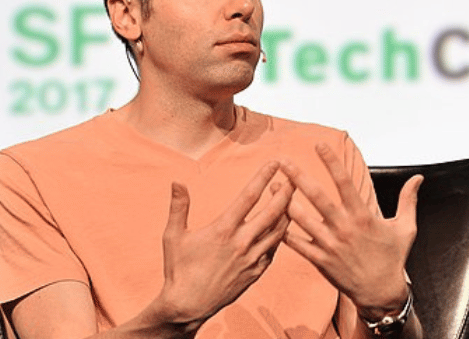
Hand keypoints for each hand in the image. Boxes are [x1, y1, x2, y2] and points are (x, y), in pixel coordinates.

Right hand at [156, 161, 293, 329]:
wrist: (188, 306)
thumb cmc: (178, 270)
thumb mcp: (173, 236)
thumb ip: (179, 207)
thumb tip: (177, 182)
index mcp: (223, 229)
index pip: (249, 196)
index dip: (263, 177)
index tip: (274, 162)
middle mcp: (242, 242)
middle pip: (273, 211)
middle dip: (286, 191)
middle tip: (294, 176)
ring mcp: (252, 258)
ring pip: (279, 231)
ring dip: (287, 212)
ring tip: (291, 197)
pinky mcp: (256, 272)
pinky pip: (274, 249)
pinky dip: (280, 235)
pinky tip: (281, 226)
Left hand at [281, 143, 422, 319]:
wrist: (382, 294)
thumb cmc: (393, 259)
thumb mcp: (406, 228)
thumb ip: (408, 200)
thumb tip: (418, 178)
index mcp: (363, 217)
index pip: (345, 182)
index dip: (332, 162)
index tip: (319, 145)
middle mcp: (344, 228)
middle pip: (317, 198)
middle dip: (298, 177)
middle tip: (282, 161)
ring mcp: (330, 245)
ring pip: (302, 219)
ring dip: (285, 201)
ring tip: (271, 184)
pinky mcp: (320, 261)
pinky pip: (297, 244)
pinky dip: (283, 231)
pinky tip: (271, 217)